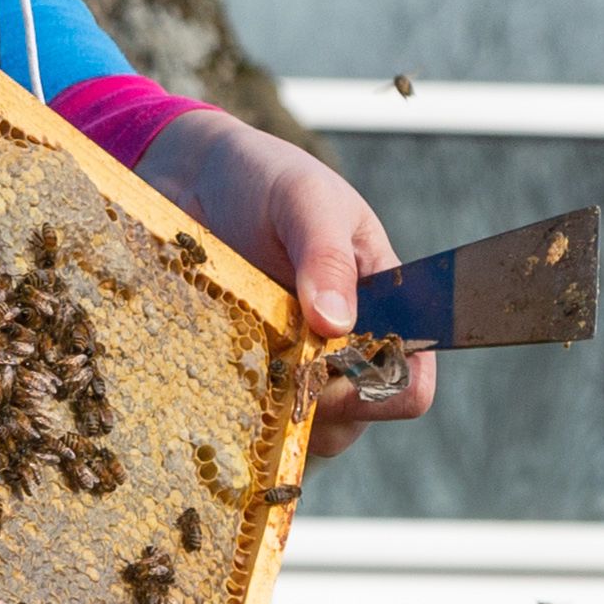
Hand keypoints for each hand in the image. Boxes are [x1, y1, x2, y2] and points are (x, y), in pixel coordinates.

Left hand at [136, 111, 430, 462]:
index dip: (383, 387)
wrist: (193, 175)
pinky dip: (238, 408)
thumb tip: (337, 324)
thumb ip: (326, 255)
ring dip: (277, 411)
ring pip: (304, 428)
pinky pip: (251, 417)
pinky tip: (215, 372)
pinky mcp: (245, 371)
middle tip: (278, 362)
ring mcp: (291, 363)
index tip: (334, 367)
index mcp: (381, 303)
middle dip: (322, 404)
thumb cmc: (265, 178)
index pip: (410, 377)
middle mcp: (342, 344)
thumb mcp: (304, 200)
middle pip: (357, 417)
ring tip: (242, 361)